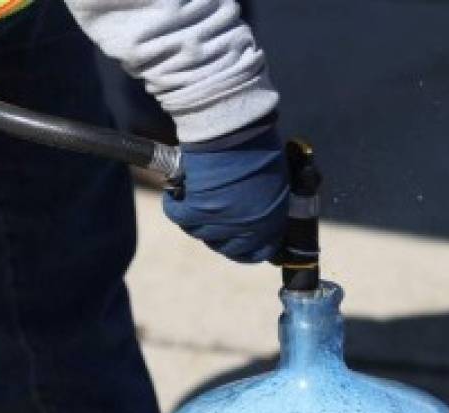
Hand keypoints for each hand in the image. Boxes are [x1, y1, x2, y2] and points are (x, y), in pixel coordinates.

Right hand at [162, 125, 289, 263]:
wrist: (234, 125)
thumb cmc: (257, 142)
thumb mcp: (274, 177)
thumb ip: (265, 201)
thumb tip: (253, 209)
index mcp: (272, 219)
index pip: (258, 252)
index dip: (244, 248)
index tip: (234, 241)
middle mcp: (248, 226)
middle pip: (225, 246)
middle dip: (216, 233)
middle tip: (208, 215)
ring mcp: (223, 221)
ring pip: (200, 233)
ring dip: (194, 218)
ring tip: (191, 197)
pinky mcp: (198, 210)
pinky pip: (180, 217)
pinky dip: (175, 206)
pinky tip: (176, 194)